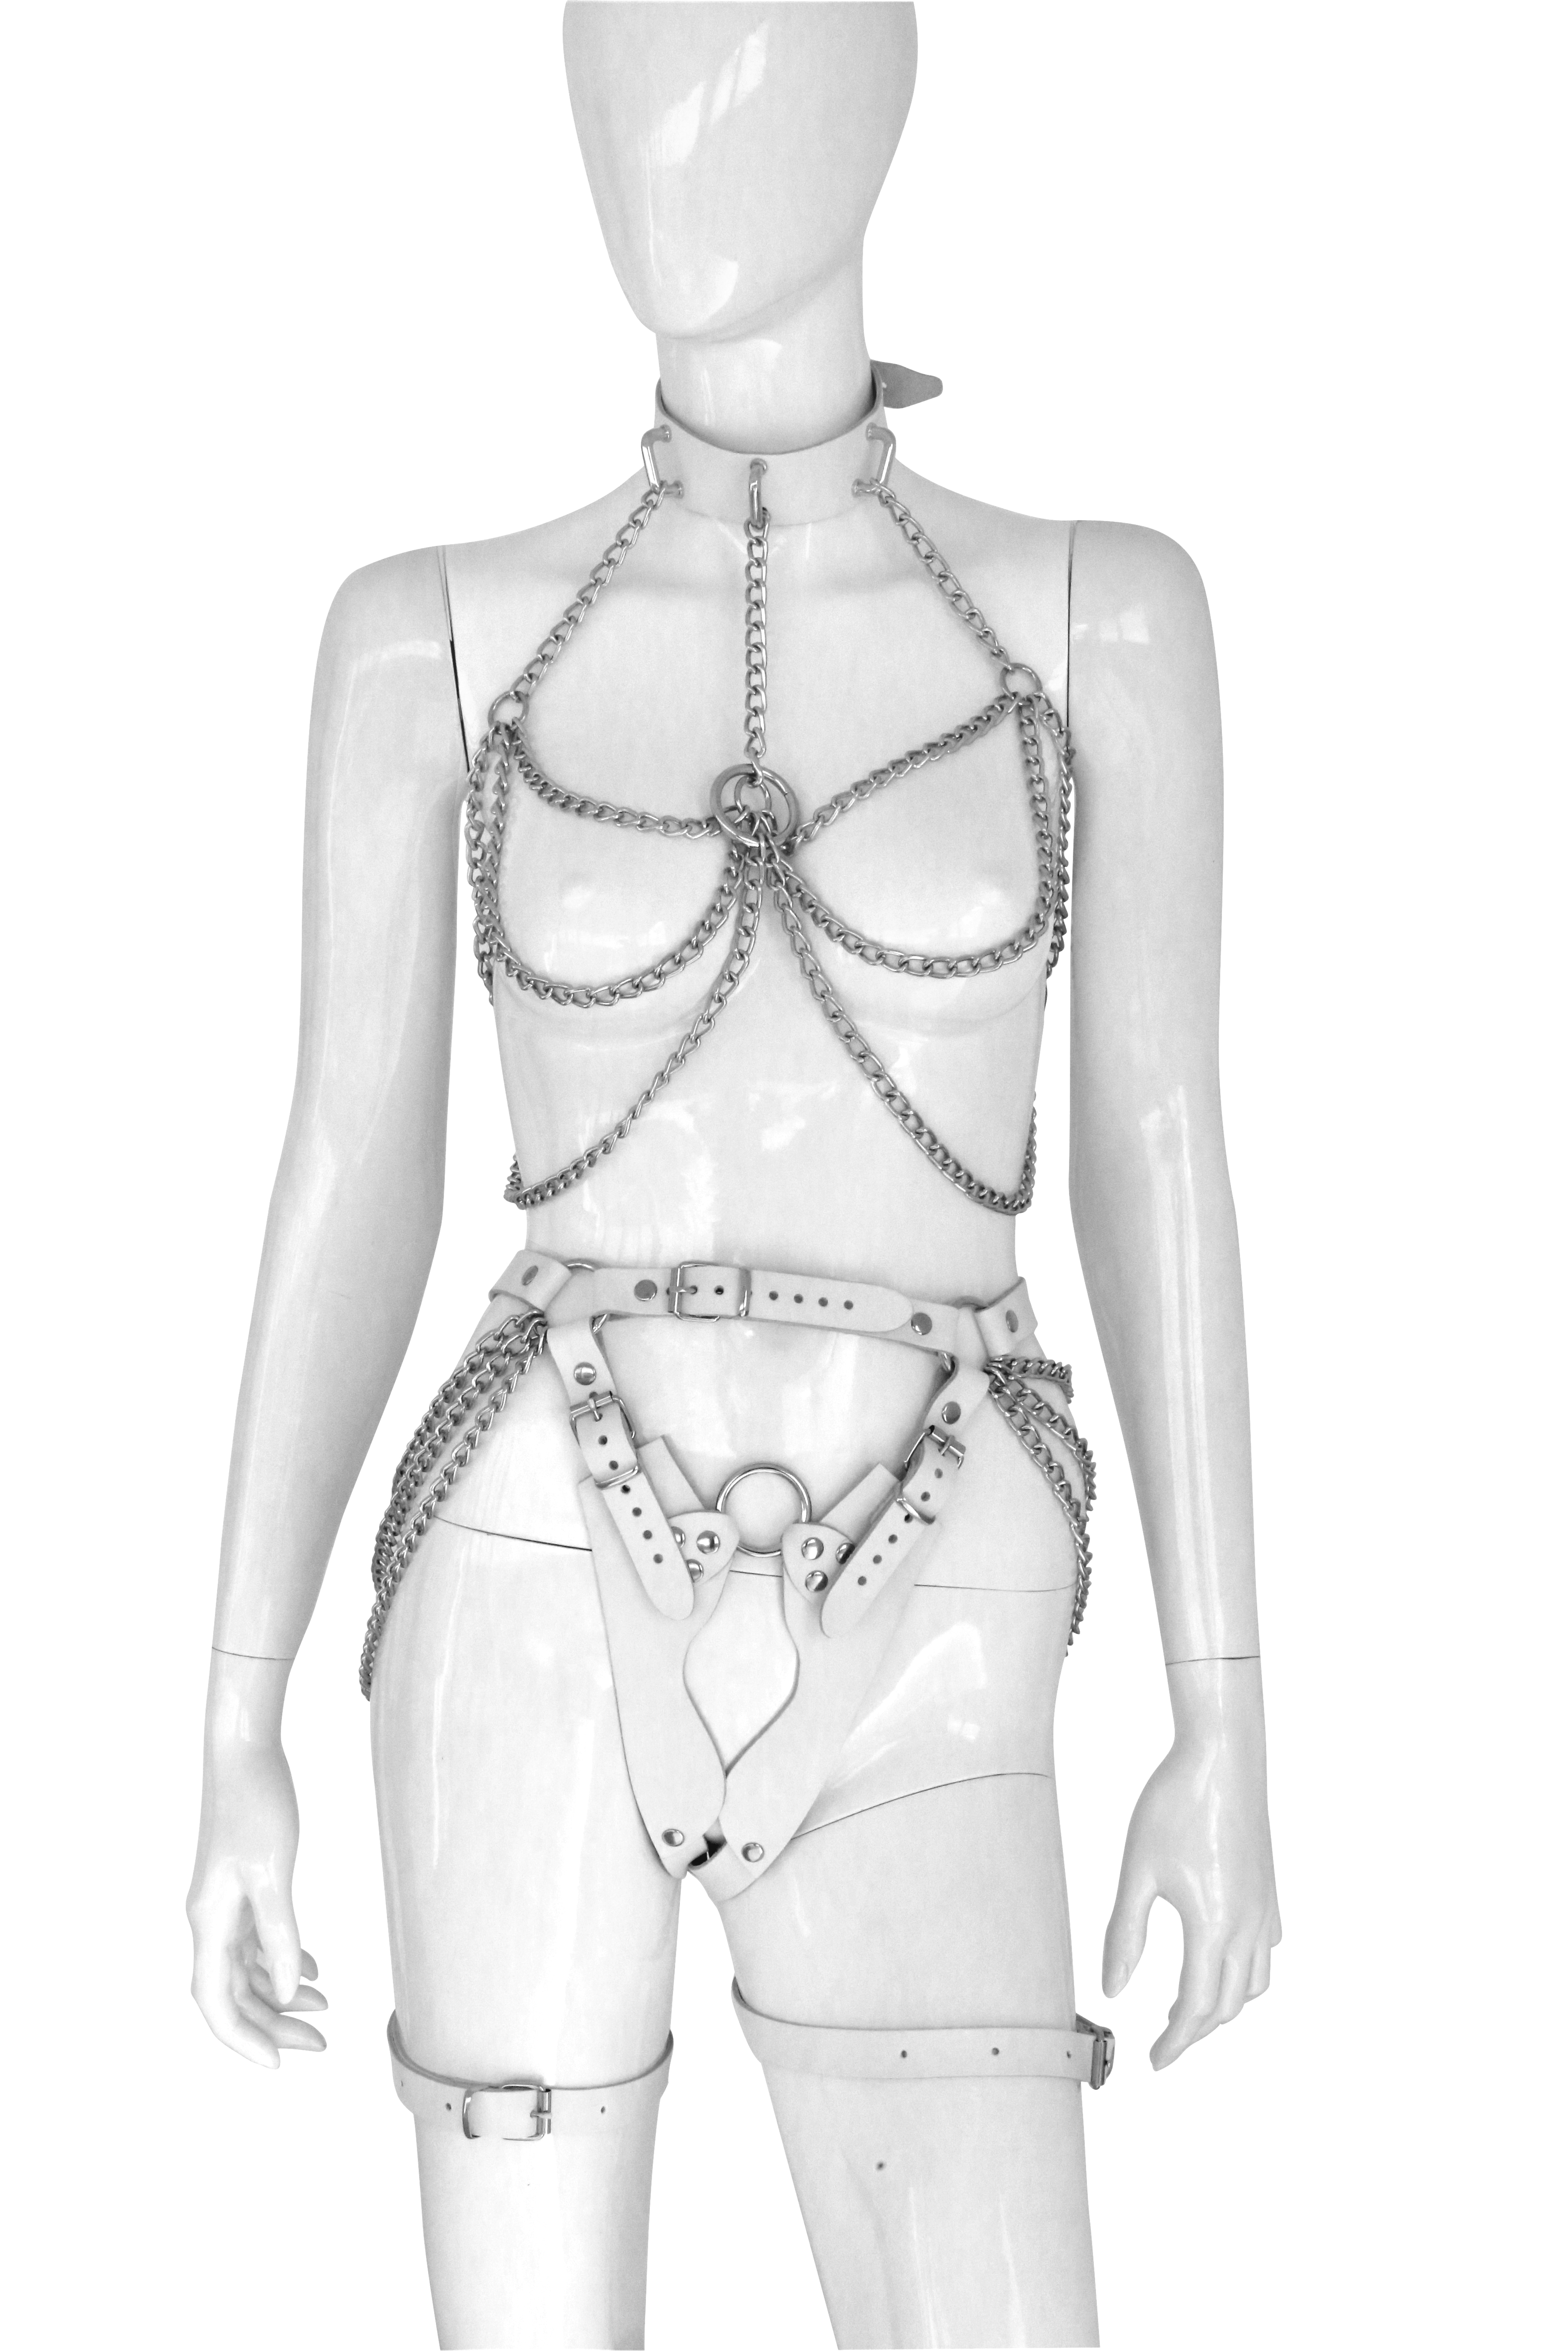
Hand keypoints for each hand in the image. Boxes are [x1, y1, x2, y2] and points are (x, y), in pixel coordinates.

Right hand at [187, 1700, 327, 2067]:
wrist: (245, 1753)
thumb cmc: (256, 1805)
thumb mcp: (273, 1874)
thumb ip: (278, 1936)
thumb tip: (285, 1992)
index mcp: (209, 1922)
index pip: (215, 2002)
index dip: (242, 2039)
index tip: (277, 2066)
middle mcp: (211, 1920)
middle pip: (234, 1993)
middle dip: (273, 2025)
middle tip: (320, 2044)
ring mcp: (225, 1905)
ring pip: (248, 1970)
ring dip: (281, 1995)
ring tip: (325, 2010)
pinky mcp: (243, 1888)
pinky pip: (258, 1942)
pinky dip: (282, 1961)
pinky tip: (312, 1971)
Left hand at [1102, 1658, 1280, 2067]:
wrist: (1223, 1756)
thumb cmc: (1176, 1805)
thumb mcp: (1137, 1871)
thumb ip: (1125, 1933)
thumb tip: (1113, 1988)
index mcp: (1213, 1927)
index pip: (1197, 2007)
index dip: (1175, 2041)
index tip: (1154, 2061)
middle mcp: (1249, 1926)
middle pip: (1229, 2003)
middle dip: (1197, 2030)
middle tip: (1167, 2042)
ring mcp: (1265, 1908)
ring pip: (1255, 1981)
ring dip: (1226, 2004)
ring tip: (1192, 2008)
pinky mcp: (1269, 1888)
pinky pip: (1268, 1949)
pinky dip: (1248, 1970)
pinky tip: (1225, 1958)